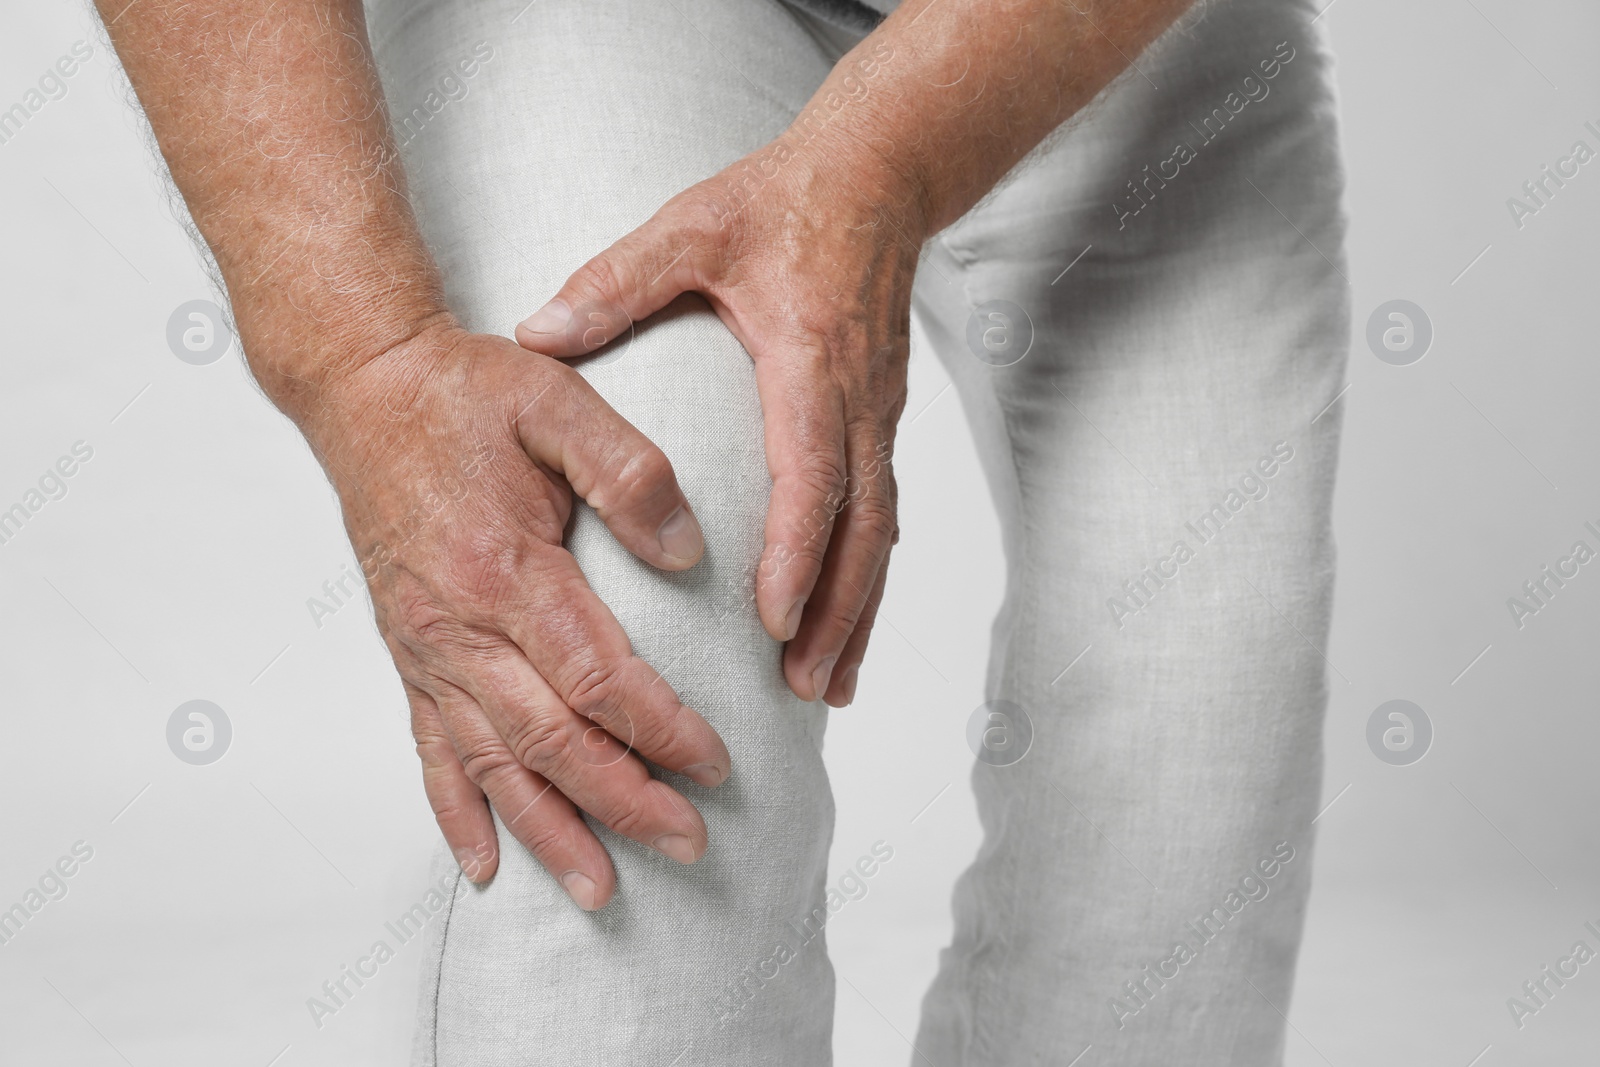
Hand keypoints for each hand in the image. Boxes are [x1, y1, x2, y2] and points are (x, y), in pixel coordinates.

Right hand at [308, 324, 731, 909]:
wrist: (366, 390)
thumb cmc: (466, 394)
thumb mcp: (557, 400)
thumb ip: (628, 471)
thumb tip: (688, 551)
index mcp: (504, 569)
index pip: (595, 676)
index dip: (658, 729)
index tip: (715, 765)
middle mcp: (457, 627)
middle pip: (549, 740)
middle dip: (622, 800)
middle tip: (688, 843)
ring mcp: (427, 650)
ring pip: (492, 765)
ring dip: (549, 831)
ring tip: (600, 889)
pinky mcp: (409, 655)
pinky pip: (430, 751)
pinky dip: (458, 814)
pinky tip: (484, 866)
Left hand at [515, 131, 922, 707]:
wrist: (876, 176)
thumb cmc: (782, 203)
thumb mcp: (691, 227)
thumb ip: (615, 282)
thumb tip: (538, 331)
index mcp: (808, 358)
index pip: (810, 471)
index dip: (795, 551)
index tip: (771, 618)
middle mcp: (856, 398)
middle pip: (861, 528)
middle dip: (835, 614)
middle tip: (804, 687)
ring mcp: (880, 414)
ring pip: (881, 534)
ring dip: (857, 614)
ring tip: (829, 689)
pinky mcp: (883, 421)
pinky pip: (883, 517)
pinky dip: (867, 583)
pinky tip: (848, 632)